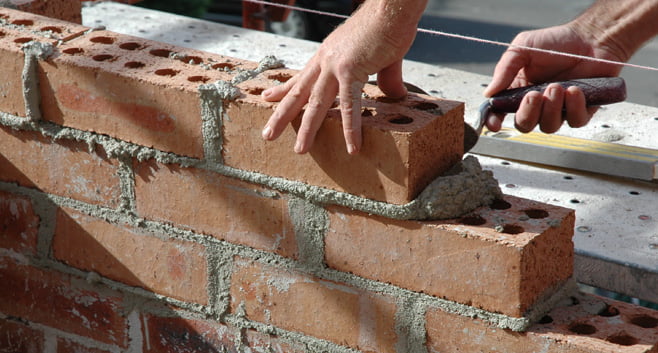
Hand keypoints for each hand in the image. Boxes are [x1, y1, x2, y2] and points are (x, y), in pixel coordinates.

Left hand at [260, 1, 422, 153]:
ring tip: (300, 150)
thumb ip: (385, 79)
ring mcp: (335, 66)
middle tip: (267, 134)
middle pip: (299, 93)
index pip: (301, 77)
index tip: (268, 99)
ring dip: (307, 128)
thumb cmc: (388, 26)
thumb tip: (396, 96)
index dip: (283, 89)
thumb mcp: (382, 57)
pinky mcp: (352, 70)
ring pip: (316, 103)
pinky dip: (351, 128)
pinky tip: (352, 147)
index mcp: (327, 55)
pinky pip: (350, 105)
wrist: (392, 7)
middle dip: (281, 115)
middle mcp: (325, 61)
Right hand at [483, 24, 622, 132]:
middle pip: (524, 125)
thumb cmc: (557, 41)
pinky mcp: (581, 110)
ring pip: (549, 126)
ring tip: (558, 86)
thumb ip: (504, 70)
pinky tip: (574, 90)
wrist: (591, 37)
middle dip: (528, 113)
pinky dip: (574, 107)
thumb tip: (489, 93)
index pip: (501, 113)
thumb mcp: (522, 48)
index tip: (496, 123)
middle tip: (535, 94)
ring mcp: (559, 109)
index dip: (495, 121)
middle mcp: (537, 104)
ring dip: (552, 108)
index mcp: (518, 91)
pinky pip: (575, 121)